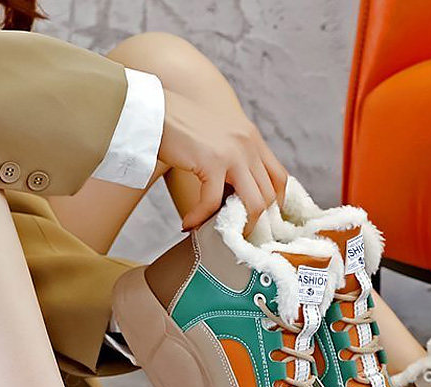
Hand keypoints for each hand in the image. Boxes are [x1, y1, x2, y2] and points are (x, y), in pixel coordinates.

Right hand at [158, 89, 287, 233]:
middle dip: (255, 221)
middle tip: (236, 234)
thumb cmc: (177, 124)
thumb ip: (232, 157)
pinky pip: (213, 203)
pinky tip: (187, 223)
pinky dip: (199, 218)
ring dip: (238, 226)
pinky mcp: (211, 161)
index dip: (274, 203)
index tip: (259, 220)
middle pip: (269, 194)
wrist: (152, 107)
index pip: (279, 177)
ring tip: (219, 234)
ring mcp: (232, 153)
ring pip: (253, 203)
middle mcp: (248, 144)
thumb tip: (233, 194)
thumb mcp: (217, 136)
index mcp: (251, 138)